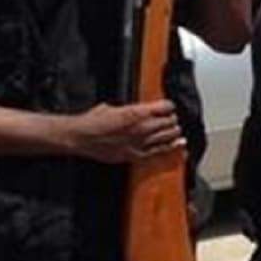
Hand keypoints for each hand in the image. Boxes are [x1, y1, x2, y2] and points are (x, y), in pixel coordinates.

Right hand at [66, 100, 182, 162]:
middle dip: (171, 120)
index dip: (168, 106)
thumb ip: (129, 109)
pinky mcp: (135, 155)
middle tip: (172, 119)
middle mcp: (141, 127)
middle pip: (168, 122)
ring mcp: (140, 142)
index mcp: (136, 112)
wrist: (81, 137)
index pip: (164, 107)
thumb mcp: (114, 106)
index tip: (169, 107)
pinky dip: (171, 148)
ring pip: (167, 136)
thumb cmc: (93, 120)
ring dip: (174, 132)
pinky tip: (179, 146)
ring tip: (177, 131)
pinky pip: (158, 152)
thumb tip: (136, 110)